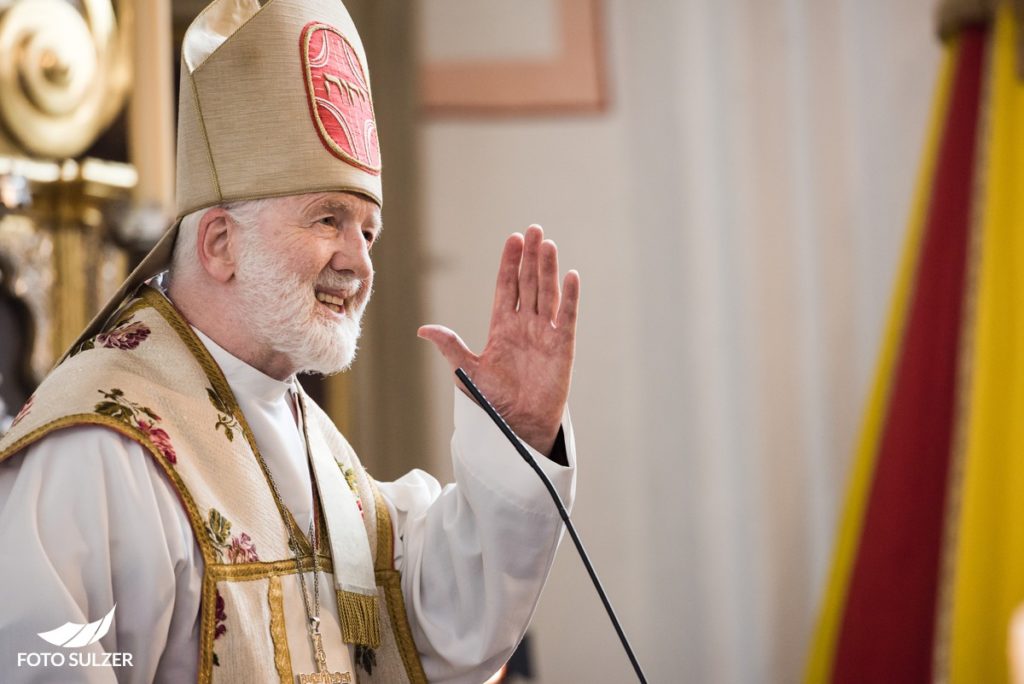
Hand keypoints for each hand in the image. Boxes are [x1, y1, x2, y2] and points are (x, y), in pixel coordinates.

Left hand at [418, 225, 580, 455]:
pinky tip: (571, 276)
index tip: (513, 240)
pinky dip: (570, 297)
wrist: (518, 427)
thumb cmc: (494, 402)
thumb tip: (423, 330)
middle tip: (534, 229)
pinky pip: (566, 317)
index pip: (506, 288)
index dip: (509, 264)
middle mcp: (525, 326)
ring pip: (547, 294)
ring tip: (548, 243)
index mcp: (502, 328)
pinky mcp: (563, 347)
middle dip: (531, 257)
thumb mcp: (467, 372)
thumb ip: (450, 347)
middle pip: (529, 284)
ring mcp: (545, 334)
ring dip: (548, 269)